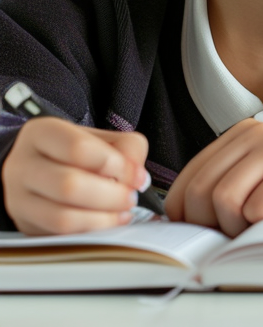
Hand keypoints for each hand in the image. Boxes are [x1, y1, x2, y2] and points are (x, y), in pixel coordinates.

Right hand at [1, 117, 148, 234]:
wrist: (43, 168)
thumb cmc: (77, 151)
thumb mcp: (104, 138)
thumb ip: (128, 148)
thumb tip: (137, 177)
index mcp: (42, 133)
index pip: (78, 148)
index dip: (115, 165)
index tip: (135, 175)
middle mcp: (23, 166)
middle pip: (68, 185)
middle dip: (111, 195)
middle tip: (131, 197)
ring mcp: (18, 199)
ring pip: (62, 217)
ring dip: (102, 218)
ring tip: (122, 211)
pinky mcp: (27, 226)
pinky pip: (60, 236)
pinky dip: (91, 231)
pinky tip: (108, 221)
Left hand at [164, 119, 262, 235]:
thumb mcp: (258, 185)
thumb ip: (223, 190)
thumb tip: (180, 223)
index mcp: (239, 136)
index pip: (184, 184)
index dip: (189, 220)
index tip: (211, 234)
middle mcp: (256, 133)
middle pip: (199, 194)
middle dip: (215, 227)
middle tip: (243, 234)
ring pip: (224, 200)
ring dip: (241, 228)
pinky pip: (257, 208)